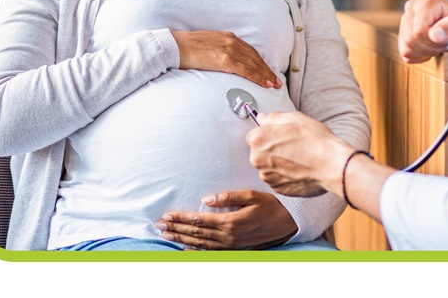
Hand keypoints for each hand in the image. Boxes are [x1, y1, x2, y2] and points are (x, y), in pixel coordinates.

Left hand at [154, 190, 296, 249]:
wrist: (288, 224)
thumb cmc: (271, 206)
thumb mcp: (252, 195)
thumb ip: (228, 197)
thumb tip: (206, 198)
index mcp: (231, 221)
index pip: (199, 220)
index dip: (181, 218)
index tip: (167, 215)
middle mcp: (228, 236)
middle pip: (196, 233)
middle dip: (176, 228)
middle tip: (159, 225)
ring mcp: (231, 246)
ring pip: (200, 244)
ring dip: (181, 239)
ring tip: (166, 235)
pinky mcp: (234, 249)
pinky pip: (210, 251)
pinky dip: (195, 250)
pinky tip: (184, 247)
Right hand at [171, 30, 280, 88]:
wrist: (175, 45)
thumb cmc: (186, 47)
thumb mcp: (207, 45)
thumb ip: (218, 51)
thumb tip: (221, 62)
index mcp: (227, 37)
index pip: (249, 51)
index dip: (260, 61)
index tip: (267, 70)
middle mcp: (232, 41)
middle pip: (255, 57)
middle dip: (267, 69)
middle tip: (276, 80)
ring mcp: (229, 50)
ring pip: (254, 64)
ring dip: (266, 74)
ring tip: (274, 84)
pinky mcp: (225, 59)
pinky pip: (246, 70)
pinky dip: (258, 77)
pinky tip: (265, 83)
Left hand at [246, 111, 353, 197]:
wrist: (332, 166)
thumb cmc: (316, 141)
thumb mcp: (295, 118)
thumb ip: (274, 118)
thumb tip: (263, 119)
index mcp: (258, 140)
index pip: (254, 134)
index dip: (268, 133)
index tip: (278, 134)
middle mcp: (258, 160)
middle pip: (259, 152)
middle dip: (272, 148)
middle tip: (291, 145)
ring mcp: (267, 176)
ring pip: (268, 166)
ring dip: (278, 162)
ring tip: (297, 157)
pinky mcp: (277, 189)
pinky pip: (277, 178)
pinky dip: (285, 174)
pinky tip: (299, 168)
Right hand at [398, 0, 447, 63]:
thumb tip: (433, 35)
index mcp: (427, 2)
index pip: (419, 30)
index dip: (435, 41)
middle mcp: (413, 8)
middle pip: (410, 39)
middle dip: (432, 48)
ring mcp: (407, 20)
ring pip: (406, 47)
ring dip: (426, 52)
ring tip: (442, 45)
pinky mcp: (405, 33)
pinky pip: (405, 53)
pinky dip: (420, 56)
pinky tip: (433, 49)